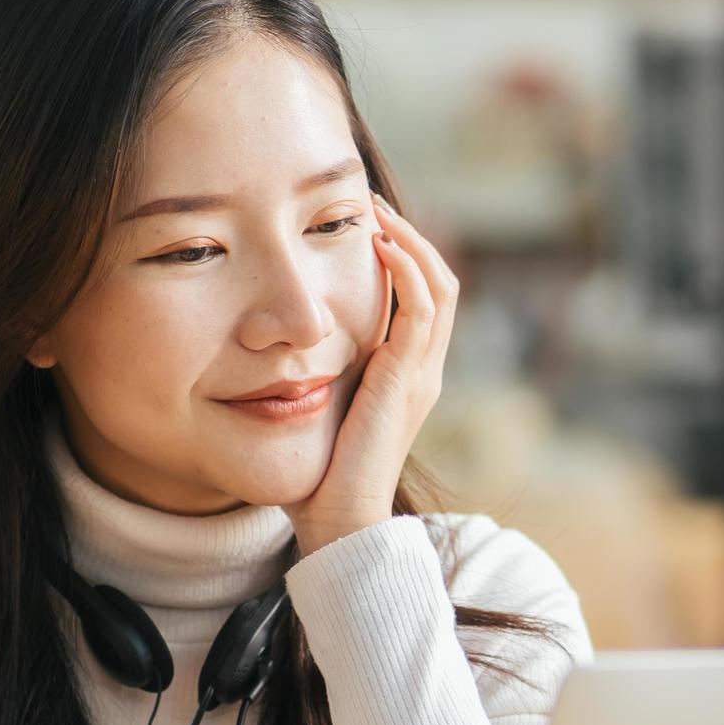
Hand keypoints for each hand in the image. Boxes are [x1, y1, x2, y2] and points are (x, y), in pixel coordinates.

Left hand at [285, 197, 456, 557]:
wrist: (339, 519)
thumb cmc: (322, 473)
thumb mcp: (323, 405)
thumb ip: (320, 373)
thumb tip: (282, 344)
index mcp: (408, 375)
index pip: (425, 298)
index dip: (405, 256)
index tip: (368, 225)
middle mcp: (424, 369)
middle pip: (441, 282)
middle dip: (411, 237)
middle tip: (372, 206)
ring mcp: (420, 374)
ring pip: (439, 287)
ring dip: (411, 243)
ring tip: (377, 214)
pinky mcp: (406, 380)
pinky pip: (420, 310)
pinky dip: (406, 271)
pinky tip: (379, 246)